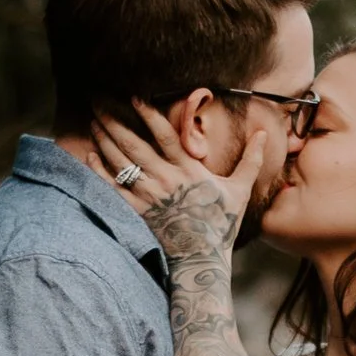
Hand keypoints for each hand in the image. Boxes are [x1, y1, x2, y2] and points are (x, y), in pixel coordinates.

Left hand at [88, 100, 252, 255]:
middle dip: (114, 120)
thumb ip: (251, 160)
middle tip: (99, 101)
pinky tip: (90, 154)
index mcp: (189, 170)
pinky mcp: (137, 212)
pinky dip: (99, 171)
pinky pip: (113, 188)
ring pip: (121, 162)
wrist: (202, 259)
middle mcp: (166, 180)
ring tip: (94, 120)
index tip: (134, 97)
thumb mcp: (240, 190)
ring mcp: (149, 196)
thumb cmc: (222, 223)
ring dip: (105, 139)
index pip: (166, 135)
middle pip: (134, 144)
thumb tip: (265, 135)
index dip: (149, 114)